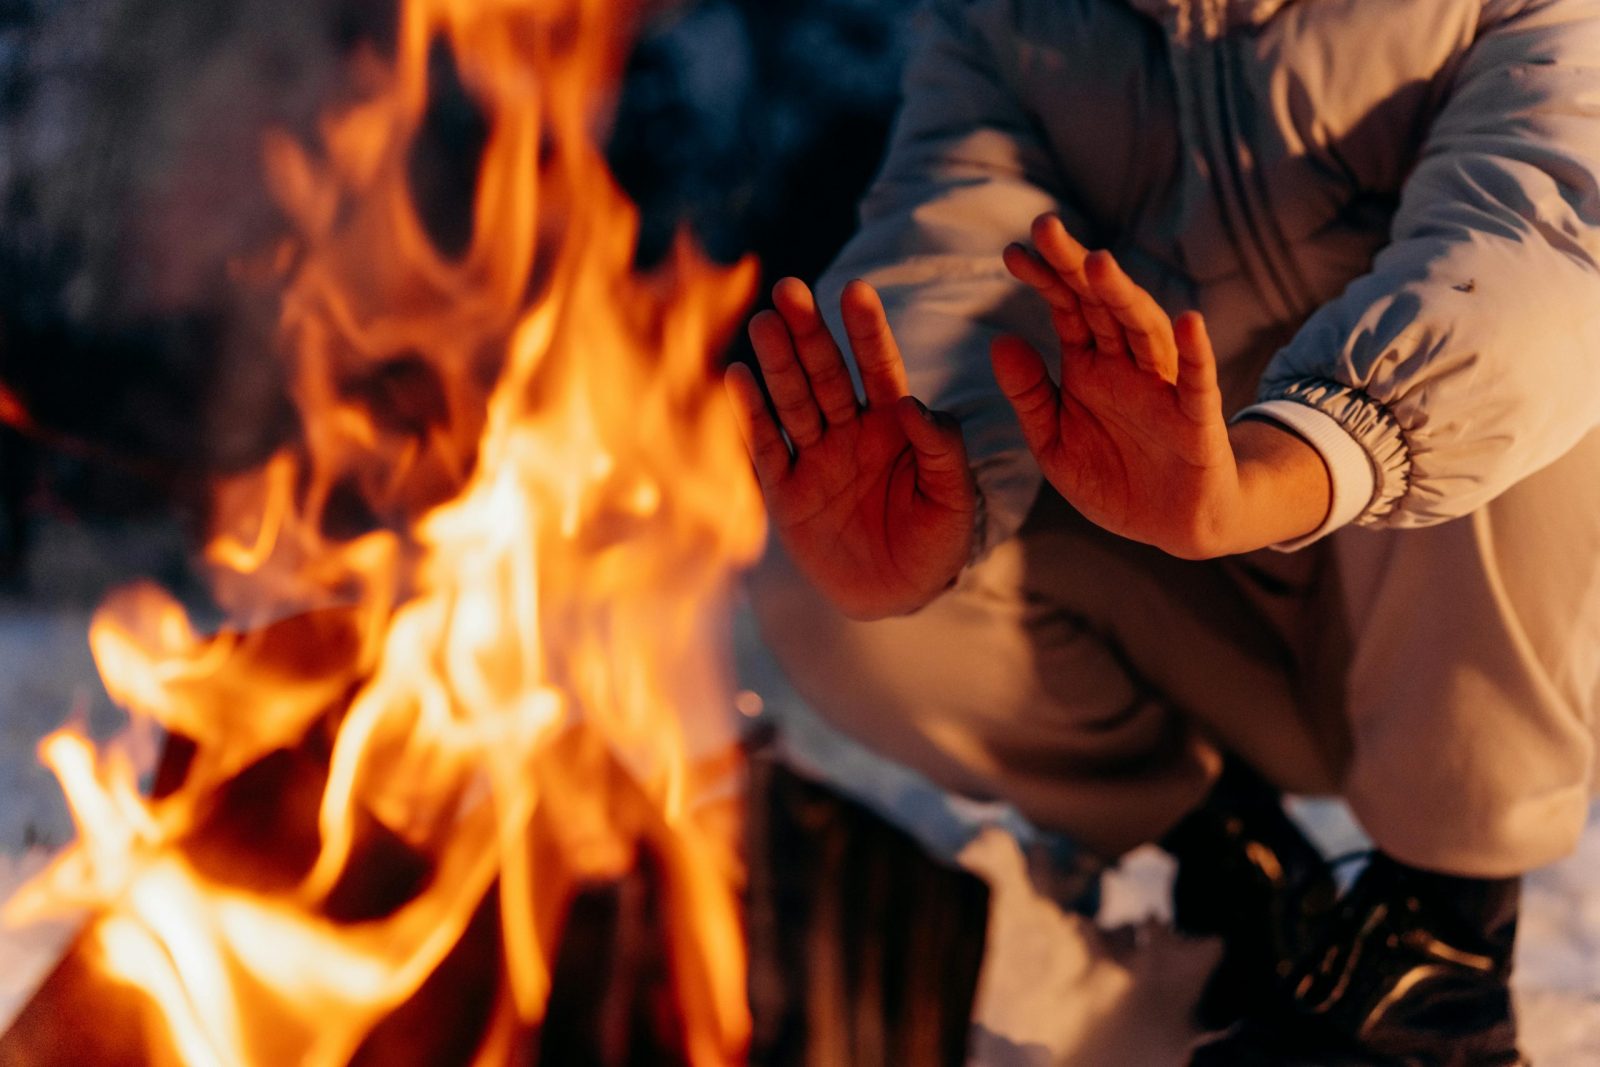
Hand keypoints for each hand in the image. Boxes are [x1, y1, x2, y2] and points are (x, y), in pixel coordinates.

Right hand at [725, 278, 975, 618]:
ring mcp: (817, 457)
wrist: (900, 594)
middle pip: (826, 374)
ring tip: (764, 324)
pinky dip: (752, 416)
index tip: (857, 292)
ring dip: (778, 364)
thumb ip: (941, 448)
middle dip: (809, 333)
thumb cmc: (937, 540)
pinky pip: (768, 448)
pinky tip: (738, 378)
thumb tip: (914, 404)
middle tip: (791, 289)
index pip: (879, 367)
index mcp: (895, 423)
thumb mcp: (954, 497)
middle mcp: (851, 430)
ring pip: (793, 402)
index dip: (867, 332)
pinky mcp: (787, 491)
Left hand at [993, 214, 1329, 557]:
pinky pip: (1197, 381)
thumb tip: (999, 340)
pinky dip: (1195, 351)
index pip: (1065, 308)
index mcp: (1090, 365)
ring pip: (1144, 331)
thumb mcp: (1053, 443)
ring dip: (1123, 296)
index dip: (1043, 279)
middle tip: (1045, 226)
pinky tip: (1189, 321)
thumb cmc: (1111, 478)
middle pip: (1100, 304)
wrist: (1169, 526)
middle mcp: (1127, 365)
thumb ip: (1029, 395)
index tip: (1012, 252)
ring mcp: (1163, 387)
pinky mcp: (1197, 420)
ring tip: (1098, 263)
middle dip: (1074, 265)